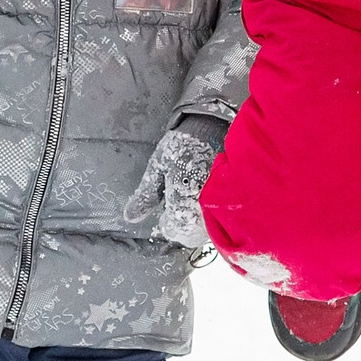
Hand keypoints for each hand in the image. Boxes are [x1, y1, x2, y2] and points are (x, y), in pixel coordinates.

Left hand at [121, 120, 222, 248]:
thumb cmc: (182, 145)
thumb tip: (130, 217)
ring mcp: (220, 203)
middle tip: (177, 209)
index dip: (167, 225)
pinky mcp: (231, 199)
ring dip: (196, 222)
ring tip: (190, 203)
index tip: (164, 215)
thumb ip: (145, 195)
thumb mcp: (158, 166)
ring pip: (206, 229)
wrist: (215, 125)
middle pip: (192, 234)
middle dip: (182, 226)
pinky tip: (204, 201)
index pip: (175, 229)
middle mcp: (204, 206)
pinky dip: (210, 216)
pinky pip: (220, 218)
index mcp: (182, 198)